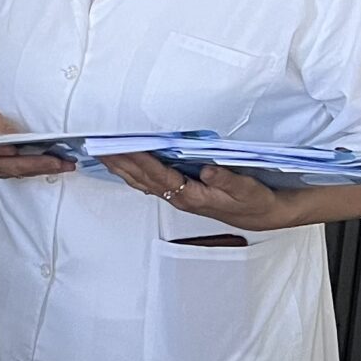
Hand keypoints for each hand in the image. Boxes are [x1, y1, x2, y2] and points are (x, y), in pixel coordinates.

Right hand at [0, 107, 74, 180]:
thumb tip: (12, 134)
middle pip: (13, 167)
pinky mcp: (0, 172)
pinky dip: (38, 170)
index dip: (12, 153)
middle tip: (61, 163)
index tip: (29, 151)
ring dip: (43, 170)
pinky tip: (53, 167)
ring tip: (65, 166)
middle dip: (40, 165)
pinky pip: (21, 174)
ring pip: (19, 173)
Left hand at [101, 153, 288, 233]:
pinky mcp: (179, 193)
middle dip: (119, 161)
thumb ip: (227, 179)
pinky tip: (122, 164)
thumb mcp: (246, 189)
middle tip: (98, 145)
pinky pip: (148, 182)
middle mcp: (178, 197)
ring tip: (101, 151)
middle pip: (141, 178)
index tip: (122, 145)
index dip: (139, 160)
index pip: (158, 175)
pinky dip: (132, 171)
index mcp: (191, 195)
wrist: (261, 215)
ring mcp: (176, 197)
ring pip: (140, 181)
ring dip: (120, 166)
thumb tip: (207, 169)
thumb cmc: (254, 201)